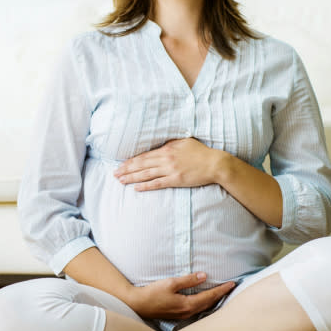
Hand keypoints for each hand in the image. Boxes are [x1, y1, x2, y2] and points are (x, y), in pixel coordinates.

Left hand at [113, 137, 228, 190]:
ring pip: (146, 174)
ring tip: (121, 181)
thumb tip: (159, 144)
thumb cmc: (200, 152)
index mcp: (167, 149)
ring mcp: (170, 170)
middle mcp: (166, 159)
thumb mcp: (184, 142)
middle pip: (141, 164)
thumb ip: (170, 143)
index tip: (120, 164)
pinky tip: (136, 188)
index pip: (144, 155)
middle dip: (126, 169)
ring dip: (132, 178)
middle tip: (115, 174)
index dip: (131, 161)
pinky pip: (157, 183)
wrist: (215, 163)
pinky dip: (146, 186)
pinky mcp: (176, 180)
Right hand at [123, 272, 235, 319]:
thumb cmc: (152, 293)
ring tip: (221, 294)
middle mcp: (187, 312)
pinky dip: (204, 304)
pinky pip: (196, 310)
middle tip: (231, 288)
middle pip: (209, 304)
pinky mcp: (177, 315)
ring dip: (213, 301)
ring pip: (203, 308)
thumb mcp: (170, 283)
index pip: (210, 296)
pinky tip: (204, 300)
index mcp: (187, 304)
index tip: (232, 284)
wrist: (137, 304)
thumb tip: (203, 276)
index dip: (222, 290)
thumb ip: (188, 280)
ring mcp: (182, 315)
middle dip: (220, 296)